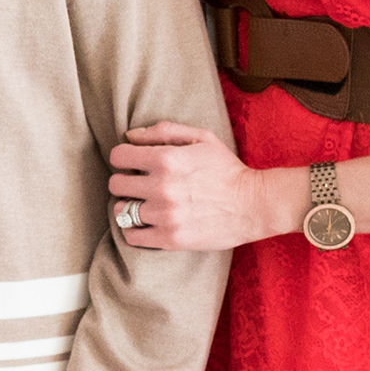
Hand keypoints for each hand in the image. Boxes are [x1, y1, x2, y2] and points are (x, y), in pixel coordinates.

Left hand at [107, 122, 285, 252]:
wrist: (254, 205)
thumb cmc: (227, 169)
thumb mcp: (202, 138)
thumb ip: (164, 131)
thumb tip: (130, 136)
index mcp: (167, 158)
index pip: (118, 156)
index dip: (123, 157)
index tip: (131, 163)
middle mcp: (162, 187)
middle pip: (116, 184)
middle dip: (125, 181)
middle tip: (138, 184)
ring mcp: (165, 215)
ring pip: (121, 210)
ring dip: (128, 206)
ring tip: (142, 204)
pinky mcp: (170, 239)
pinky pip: (132, 235)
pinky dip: (133, 229)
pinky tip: (144, 223)